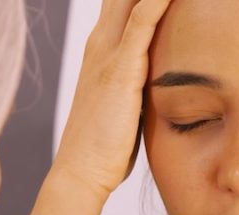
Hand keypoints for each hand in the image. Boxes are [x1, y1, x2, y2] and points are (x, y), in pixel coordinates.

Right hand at [49, 0, 172, 198]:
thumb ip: (136, 82)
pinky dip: (158, 0)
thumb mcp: (124, 103)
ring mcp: (108, 53)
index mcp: (102, 48)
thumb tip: (155, 81)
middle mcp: (101, 42)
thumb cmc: (103, 146)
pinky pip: (143, 20)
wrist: (80, 172)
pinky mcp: (121, 69)